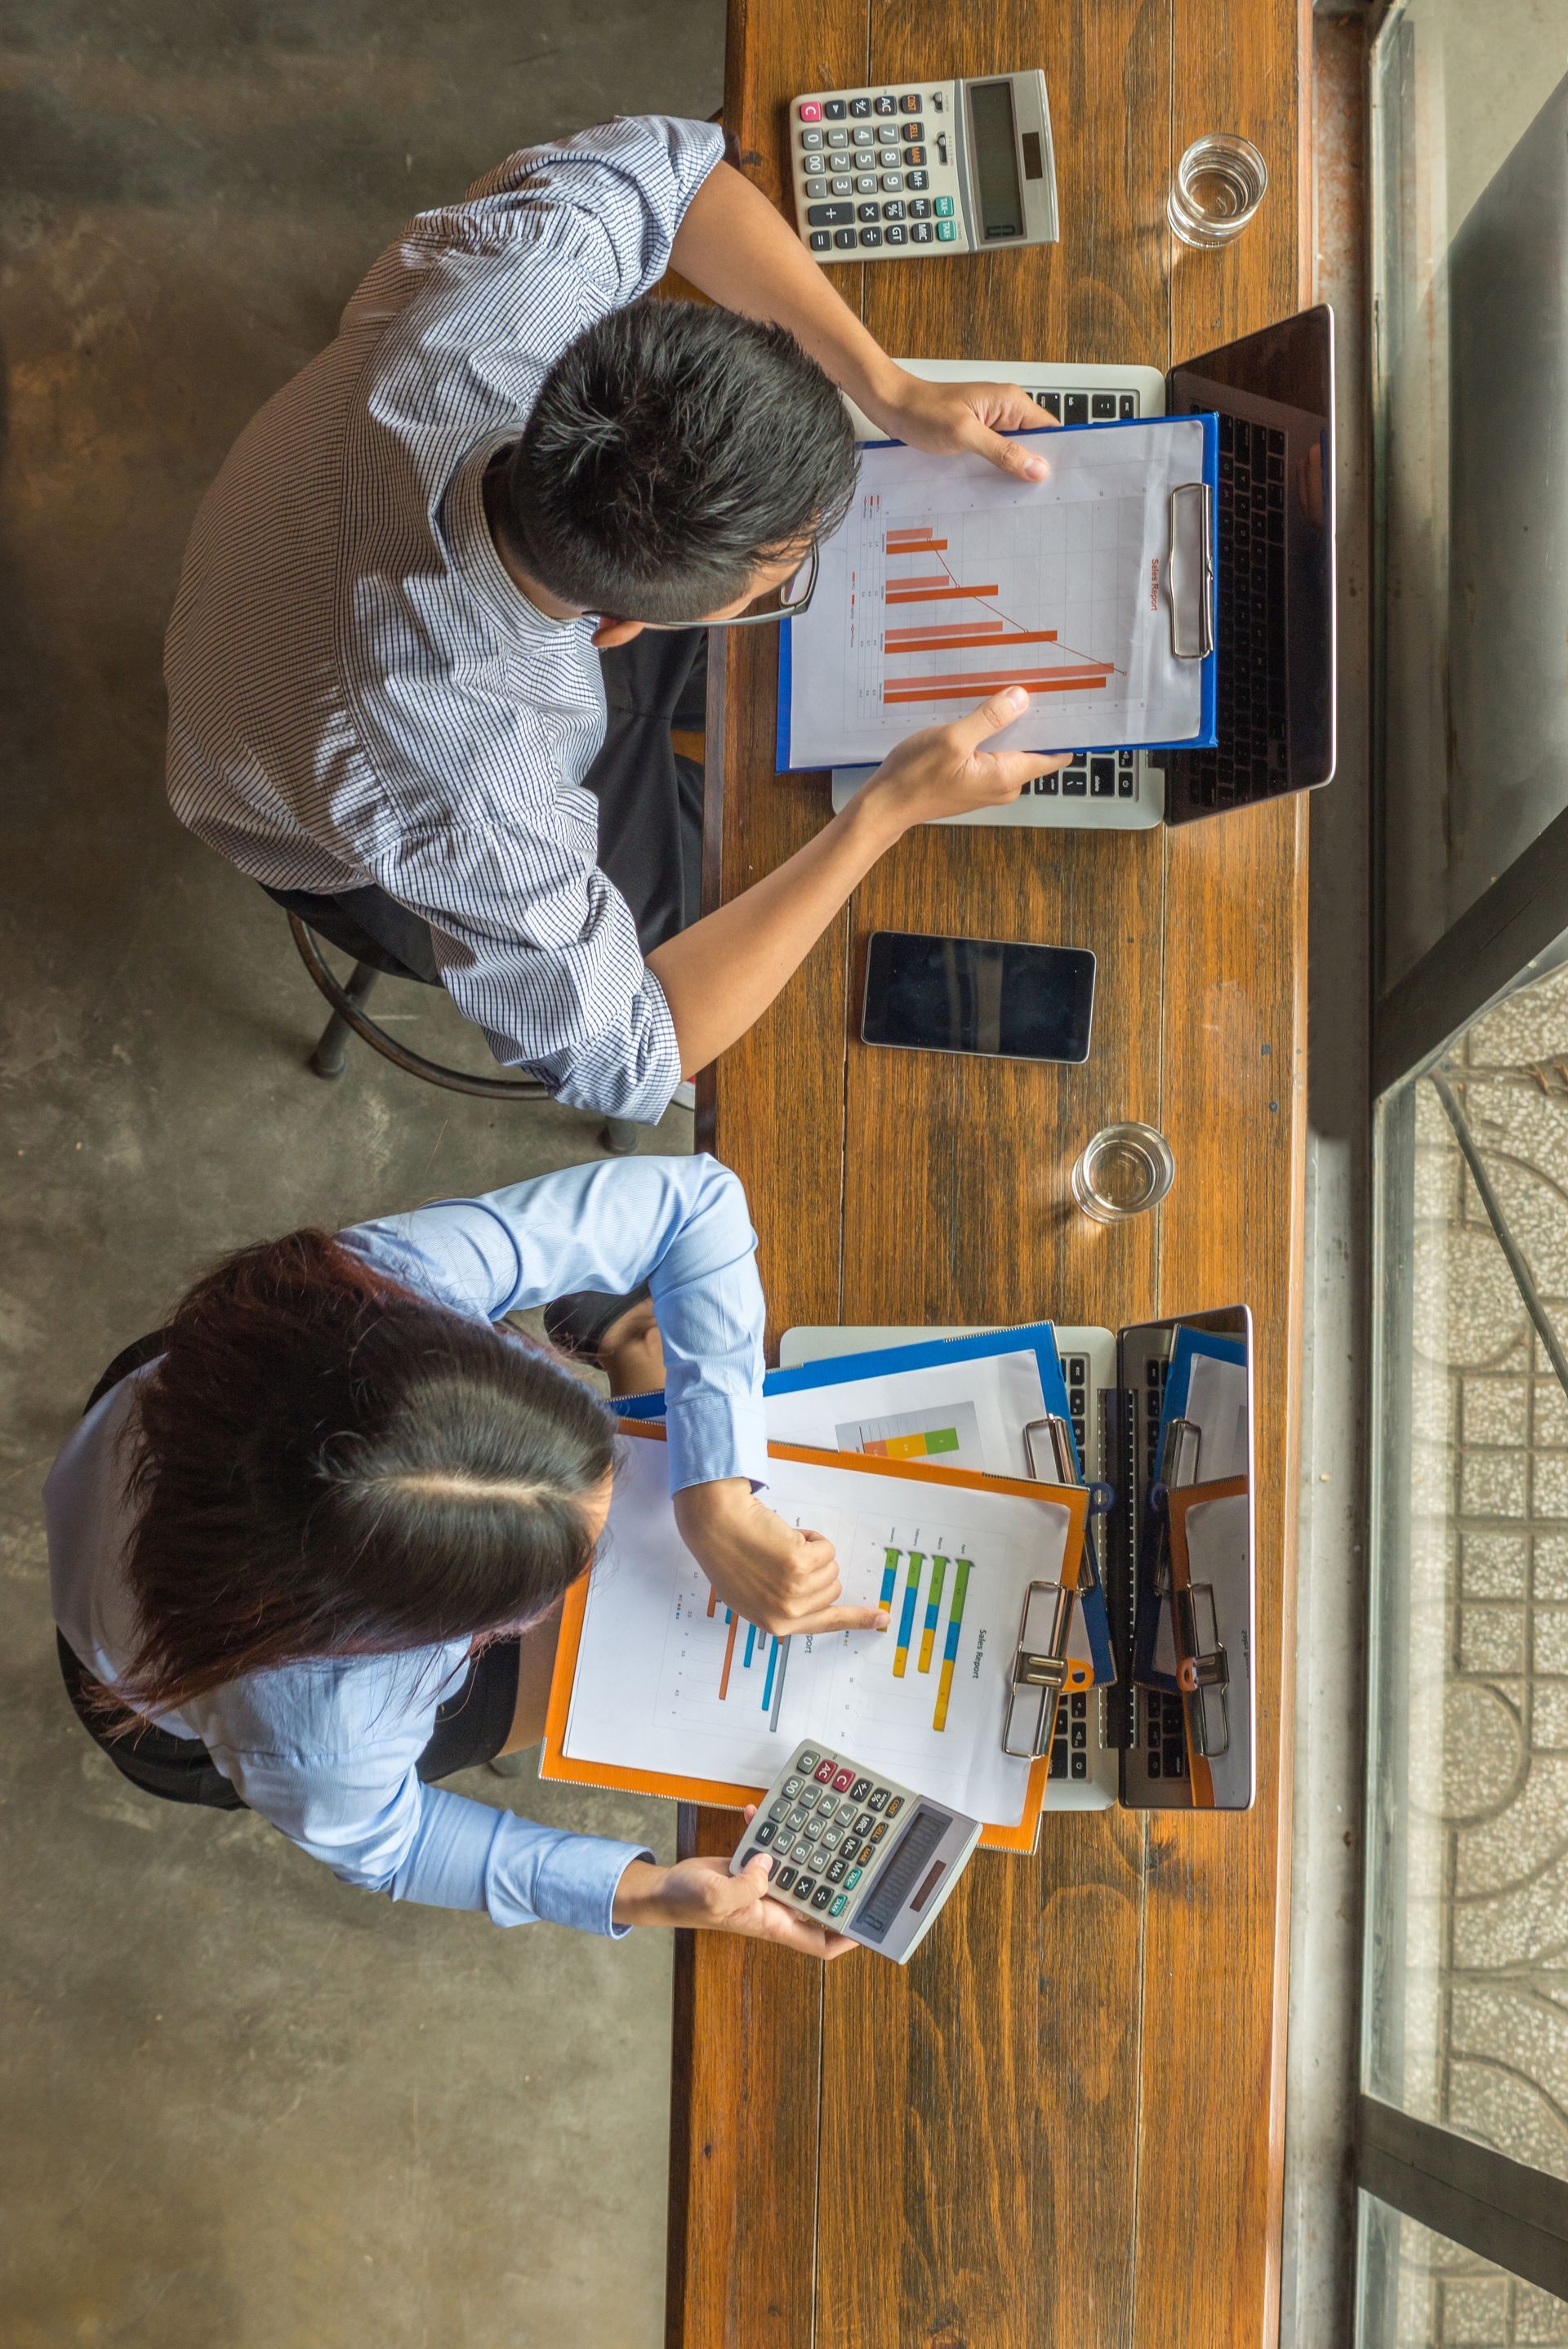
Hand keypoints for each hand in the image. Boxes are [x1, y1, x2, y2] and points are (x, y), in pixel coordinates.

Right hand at [611, 1810, 855, 1956]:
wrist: (664, 1890)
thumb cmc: (686, 1903)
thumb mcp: (716, 1897)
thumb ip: (747, 1885)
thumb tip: (770, 1864)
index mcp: (772, 1923)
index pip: (821, 1942)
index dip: (848, 1937)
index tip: (870, 1924)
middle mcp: (774, 1907)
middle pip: (818, 1899)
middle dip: (836, 1879)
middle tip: (855, 1853)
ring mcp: (764, 1886)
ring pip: (798, 1868)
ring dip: (803, 1846)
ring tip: (810, 1822)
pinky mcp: (752, 1867)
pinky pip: (770, 1848)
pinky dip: (767, 1830)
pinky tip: (758, 1813)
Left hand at [672, 1479, 887, 1638]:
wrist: (714, 1524)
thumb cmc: (728, 1553)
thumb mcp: (753, 1593)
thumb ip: (784, 1604)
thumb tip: (815, 1598)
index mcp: (775, 1624)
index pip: (825, 1624)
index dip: (858, 1619)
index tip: (883, 1618)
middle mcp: (786, 1613)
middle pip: (832, 1588)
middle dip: (815, 1568)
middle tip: (781, 1557)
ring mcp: (793, 1591)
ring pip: (831, 1565)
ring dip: (811, 1551)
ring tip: (778, 1545)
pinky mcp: (799, 1565)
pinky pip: (826, 1548)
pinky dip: (810, 1537)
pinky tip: (782, 1535)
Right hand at [859, 686, 1069, 831]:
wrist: (885, 805)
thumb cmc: (914, 776)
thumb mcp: (952, 739)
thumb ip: (989, 719)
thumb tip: (1022, 698)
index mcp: (1006, 776)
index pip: (1051, 756)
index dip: (1063, 730)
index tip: (1072, 705)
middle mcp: (1003, 786)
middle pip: (1032, 749)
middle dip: (1034, 721)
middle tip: (1037, 685)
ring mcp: (987, 786)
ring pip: (1010, 750)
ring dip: (1008, 726)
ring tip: (1007, 695)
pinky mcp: (972, 782)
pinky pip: (992, 755)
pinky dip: (990, 736)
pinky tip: (981, 717)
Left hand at [860, 370, 1057, 482]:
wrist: (892, 406)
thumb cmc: (923, 411)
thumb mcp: (965, 434)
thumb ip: (1002, 452)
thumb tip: (1037, 468)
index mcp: (1011, 402)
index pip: (1050, 430)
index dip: (1058, 455)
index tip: (1062, 482)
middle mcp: (1006, 411)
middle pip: (1036, 444)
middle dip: (1038, 469)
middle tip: (1040, 499)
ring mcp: (993, 424)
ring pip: (1017, 453)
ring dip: (1017, 473)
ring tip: (1020, 499)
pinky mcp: (979, 436)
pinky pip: (999, 456)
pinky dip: (1000, 472)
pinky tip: (997, 489)